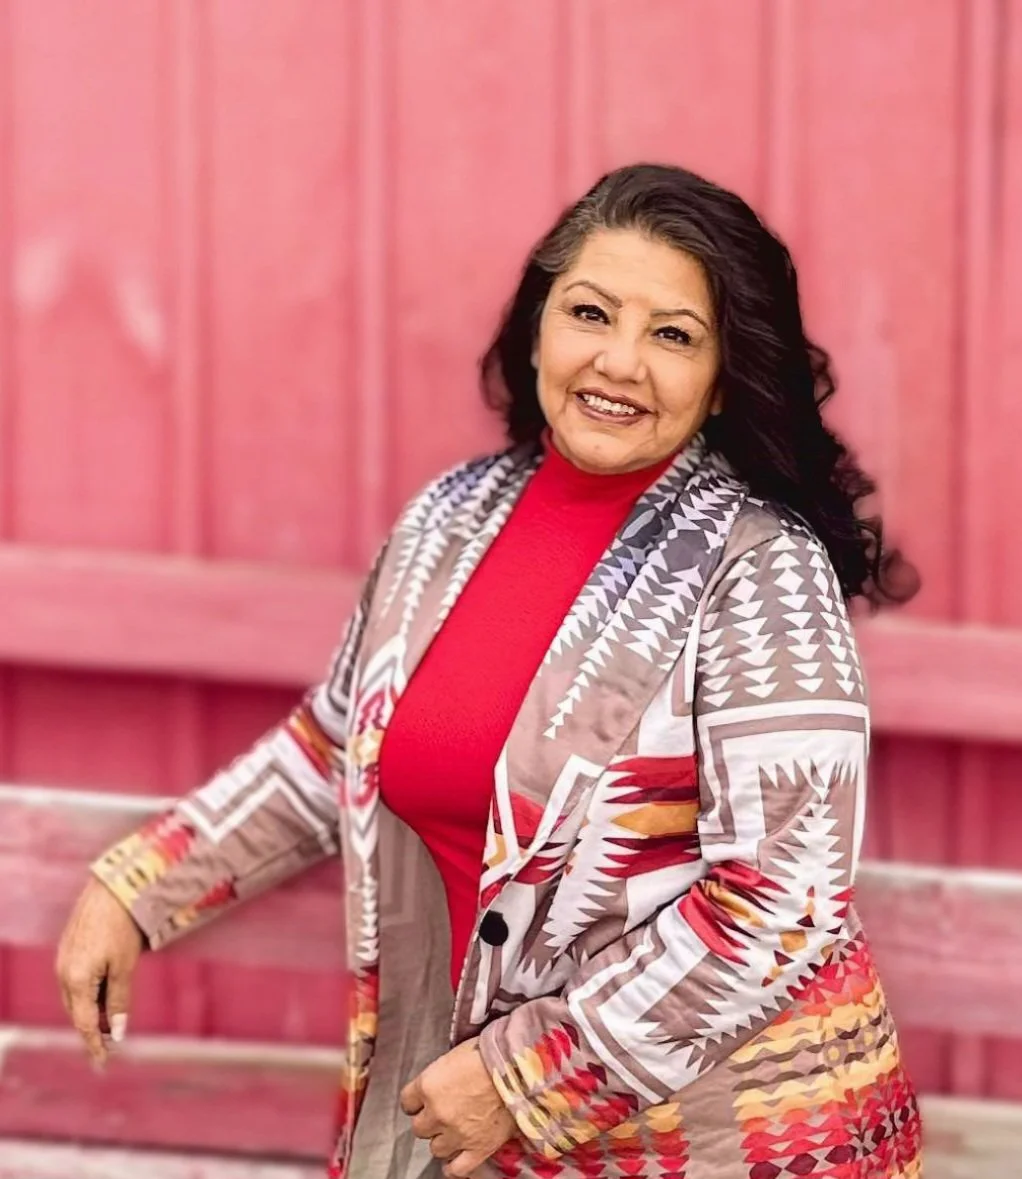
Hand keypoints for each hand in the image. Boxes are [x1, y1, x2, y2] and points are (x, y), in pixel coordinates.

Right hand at [55, 877, 143, 1067]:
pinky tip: (104, 995)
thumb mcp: (124, 966)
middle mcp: (63, 974)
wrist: (112, 889)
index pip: (85, 1023)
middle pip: (77, 1013)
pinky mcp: (68, 950)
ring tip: (111, 1021)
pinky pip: (75, 982)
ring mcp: (63, 961)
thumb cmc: (122, 927)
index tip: (103, 1062)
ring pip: (75, 998)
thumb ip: (119, 1000)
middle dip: (93, 1029)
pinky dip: (88, 994)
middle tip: (112, 1042)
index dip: (94, 1045)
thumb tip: (118, 1031)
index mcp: (76, 980)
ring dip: (91, 1011)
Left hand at [400, 1036, 515, 1177]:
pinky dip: (453, 1167)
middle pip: (419, 1127)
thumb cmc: (488, 1053)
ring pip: (436, 1148)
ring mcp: (456, 1134)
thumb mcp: (455, 1054)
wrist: (518, 1068)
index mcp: (428, 1086)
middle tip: (442, 1111)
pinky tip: (454, 1159)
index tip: (422, 1099)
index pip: (407, 1101)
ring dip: (442, 1140)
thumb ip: (440, 1074)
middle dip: (429, 1120)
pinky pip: (456, 1169)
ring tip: (454, 1130)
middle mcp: (437, 1113)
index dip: (416, 1100)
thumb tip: (440, 1081)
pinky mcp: (477, 1149)